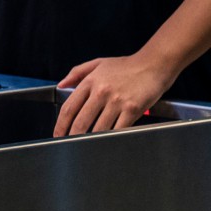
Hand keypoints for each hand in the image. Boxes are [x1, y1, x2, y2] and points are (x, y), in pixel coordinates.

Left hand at [52, 54, 174, 136]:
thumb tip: (61, 85)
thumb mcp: (98, 63)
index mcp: (91, 81)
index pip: (69, 107)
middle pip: (81, 121)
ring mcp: (117, 101)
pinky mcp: (132, 109)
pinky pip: (118, 129)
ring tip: (87, 147)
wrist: (153, 65)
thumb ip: (77, 73)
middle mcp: (101, 91)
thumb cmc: (126, 65)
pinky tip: (107, 143)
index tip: (57, 134)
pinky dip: (111, 138)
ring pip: (98, 129)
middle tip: (69, 146)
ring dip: (91, 141)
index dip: (60, 124)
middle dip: (72, 137)